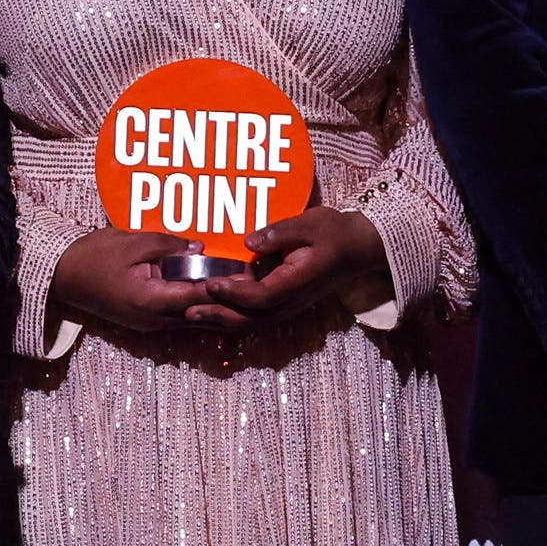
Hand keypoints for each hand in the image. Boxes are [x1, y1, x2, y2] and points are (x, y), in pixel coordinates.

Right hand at [48, 224, 234, 355]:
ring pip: (195, 320)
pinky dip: (201, 307)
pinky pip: (182, 317)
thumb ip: (168, 245)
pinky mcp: (147, 322)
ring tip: (246, 293)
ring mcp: (150, 325)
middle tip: (258, 285)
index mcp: (151, 300)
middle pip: (203, 315)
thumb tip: (200, 248)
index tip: (252, 275)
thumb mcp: (132, 242)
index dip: (228, 286)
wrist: (61, 277)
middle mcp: (154, 320)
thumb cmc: (93, 256)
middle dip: (231, 301)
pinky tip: (218, 296)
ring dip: (219, 308)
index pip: (200, 296)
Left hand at [201, 204, 391, 340]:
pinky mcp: (285, 303)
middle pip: (252, 318)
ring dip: (222, 321)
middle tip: (187, 311)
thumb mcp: (310, 223)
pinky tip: (212, 312)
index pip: (263, 295)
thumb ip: (280, 232)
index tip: (212, 282)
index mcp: (300, 281)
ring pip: (252, 322)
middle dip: (219, 316)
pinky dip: (232, 317)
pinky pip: (256, 316)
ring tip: (192, 315)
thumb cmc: (335, 232)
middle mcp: (293, 300)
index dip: (236, 293)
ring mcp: (289, 305)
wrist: (359, 249)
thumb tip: (248, 241)